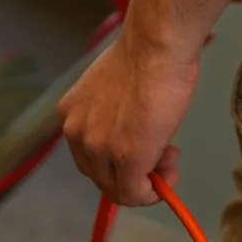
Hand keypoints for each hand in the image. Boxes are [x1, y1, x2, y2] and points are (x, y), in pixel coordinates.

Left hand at [57, 34, 202, 206]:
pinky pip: (134, 194)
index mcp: (71, 114)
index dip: (117, 160)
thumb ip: (112, 115)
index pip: (88, 155)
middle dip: (134, 172)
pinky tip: (168, 176)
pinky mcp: (127, 159)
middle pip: (100, 175)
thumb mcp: (114, 89)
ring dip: (147, 182)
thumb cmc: (146, 55)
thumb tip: (131, 133)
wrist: (157, 47)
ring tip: (170, 158)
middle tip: (164, 154)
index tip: (143, 147)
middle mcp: (76, 133)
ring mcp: (100, 149)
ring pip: (117, 188)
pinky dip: (152, 194)